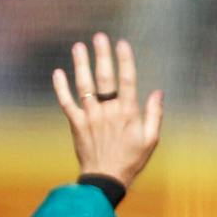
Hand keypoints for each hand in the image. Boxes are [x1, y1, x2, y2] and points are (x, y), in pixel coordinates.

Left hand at [52, 33, 163, 188]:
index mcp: (127, 113)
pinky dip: (61, 88)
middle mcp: (107, 111)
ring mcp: (90, 117)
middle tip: (99, 37)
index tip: (122, 43)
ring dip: (80, 64)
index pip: (127, 80)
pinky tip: (58, 72)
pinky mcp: (76, 124)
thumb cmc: (131, 160)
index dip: (125, 60)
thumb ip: (155, 115)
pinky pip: (66, 103)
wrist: (106, 180)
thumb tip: (159, 92)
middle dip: (101, 55)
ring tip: (78, 47)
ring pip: (84, 85)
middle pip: (104, 77)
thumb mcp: (151, 140)